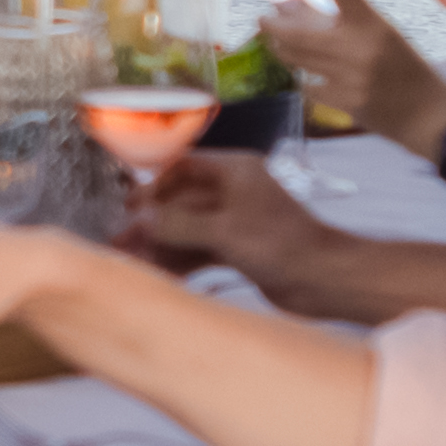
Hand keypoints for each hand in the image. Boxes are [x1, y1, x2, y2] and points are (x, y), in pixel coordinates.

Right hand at [132, 153, 344, 293]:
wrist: (323, 279)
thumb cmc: (283, 244)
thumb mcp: (224, 230)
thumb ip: (178, 225)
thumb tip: (139, 221)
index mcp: (235, 171)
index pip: (183, 166)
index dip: (153, 184)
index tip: (128, 205)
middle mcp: (234, 192)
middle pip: (181, 200)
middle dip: (152, 220)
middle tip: (122, 238)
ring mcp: (236, 221)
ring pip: (188, 228)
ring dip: (162, 243)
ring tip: (133, 260)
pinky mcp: (239, 249)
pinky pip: (200, 250)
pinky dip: (181, 259)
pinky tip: (161, 273)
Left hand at [266, 0, 445, 148]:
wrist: (426, 112)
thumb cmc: (406, 69)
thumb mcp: (384, 35)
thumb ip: (352, 23)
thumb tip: (306, 8)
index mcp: (374, 24)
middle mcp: (360, 47)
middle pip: (299, 33)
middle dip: (272, 26)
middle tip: (262, 20)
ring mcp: (350, 77)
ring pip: (297, 59)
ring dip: (282, 50)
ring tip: (277, 44)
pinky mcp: (344, 101)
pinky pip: (309, 87)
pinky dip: (305, 80)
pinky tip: (308, 78)